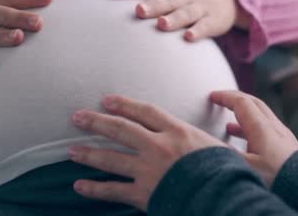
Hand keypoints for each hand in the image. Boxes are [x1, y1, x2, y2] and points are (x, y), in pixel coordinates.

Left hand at [69, 95, 226, 210]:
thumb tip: (194, 136)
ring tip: (71, 150)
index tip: (107, 100)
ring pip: (111, 158)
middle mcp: (158, 146)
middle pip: (121, 129)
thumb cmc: (225, 172)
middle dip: (97, 122)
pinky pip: (113, 190)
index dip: (125, 104)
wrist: (222, 197)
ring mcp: (148, 170)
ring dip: (89, 154)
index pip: (145, 112)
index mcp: (177, 131)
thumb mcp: (214, 147)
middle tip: (77, 117)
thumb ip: (196, 140)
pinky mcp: (143, 194)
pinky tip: (79, 186)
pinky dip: (94, 189)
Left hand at [115, 0, 250, 40]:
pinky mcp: (213, 21)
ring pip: (186, 13)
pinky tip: (188, 38)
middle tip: (138, 10)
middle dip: (153, 5)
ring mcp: (199, 8)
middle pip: (167, 0)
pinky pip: (205, 27)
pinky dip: (198, 32)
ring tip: (162, 25)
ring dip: (174, 19)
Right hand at [210, 90, 297, 186]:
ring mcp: (282, 136)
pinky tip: (246, 142)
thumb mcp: (245, 166)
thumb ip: (225, 152)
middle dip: (235, 99)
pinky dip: (252, 129)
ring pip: (260, 116)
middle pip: (253, 103)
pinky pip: (266, 129)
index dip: (225, 97)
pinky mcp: (286, 147)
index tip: (212, 96)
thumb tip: (207, 143)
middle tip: (221, 100)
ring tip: (228, 124)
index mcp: (262, 127)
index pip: (242, 102)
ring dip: (244, 115)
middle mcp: (273, 127)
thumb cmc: (278, 178)